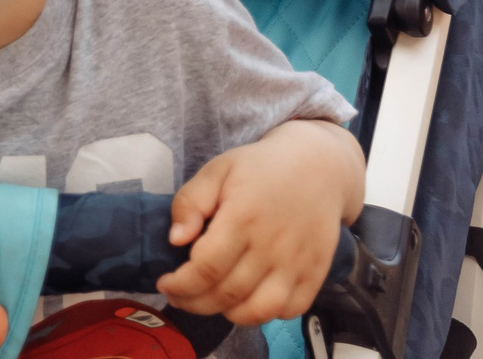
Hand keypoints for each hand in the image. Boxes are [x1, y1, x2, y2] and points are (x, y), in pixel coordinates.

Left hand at [156, 121, 362, 322]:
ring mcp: (298, 264)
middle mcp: (272, 247)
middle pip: (228, 293)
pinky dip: (265, 315)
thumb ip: (190, 202)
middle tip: (177, 297)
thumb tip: (176, 240)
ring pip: (259, 310)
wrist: (318, 168)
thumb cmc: (260, 168)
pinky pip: (290, 310)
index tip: (164, 284)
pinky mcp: (317, 274)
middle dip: (195, 303)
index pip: (207, 267)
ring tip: (208, 301)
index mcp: (243, 218)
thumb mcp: (216, 170)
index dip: (181, 284)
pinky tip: (246, 301)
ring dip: (228, 314)